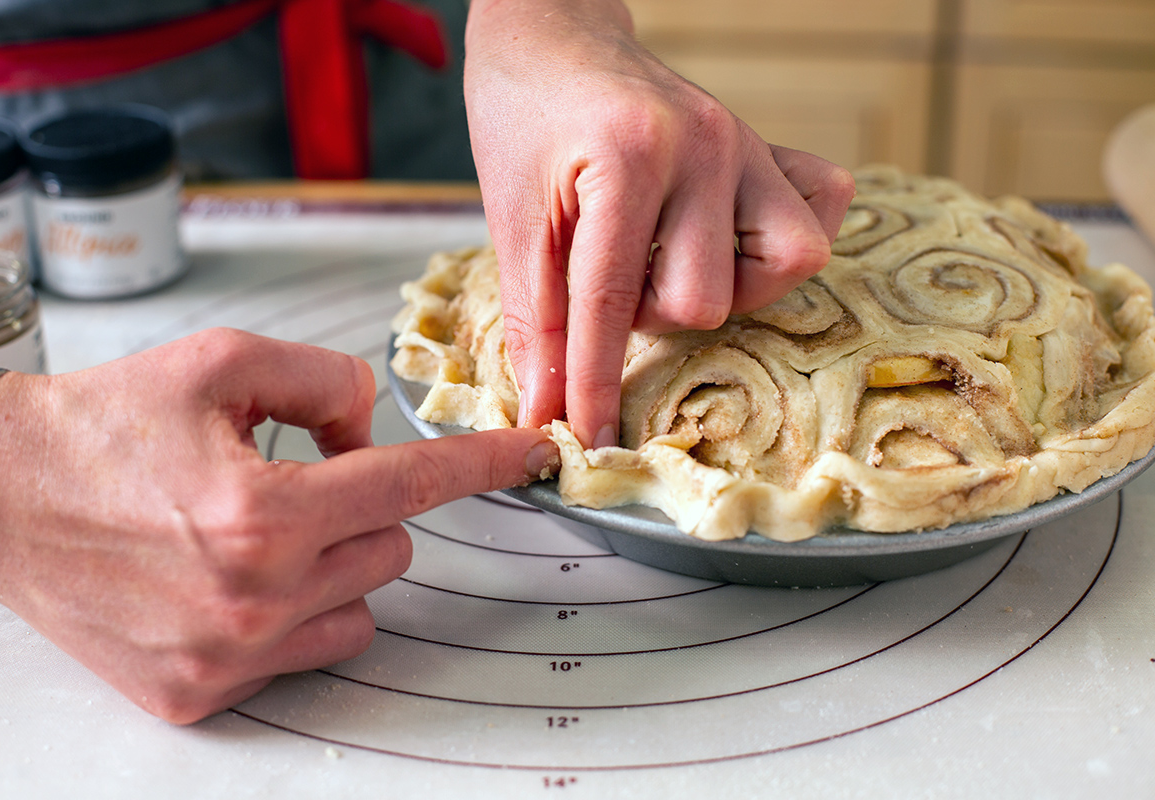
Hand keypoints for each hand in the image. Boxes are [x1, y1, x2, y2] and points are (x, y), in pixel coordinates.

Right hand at [0, 329, 555, 722]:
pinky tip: (231, 579)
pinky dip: (295, 613)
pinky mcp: (199, 694)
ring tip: (256, 532)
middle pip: (393, 549)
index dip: (483, 465)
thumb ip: (326, 379)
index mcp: (261, 512)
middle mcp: (251, 598)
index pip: (411, 485)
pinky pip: (307, 653)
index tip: (533, 456)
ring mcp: (226, 657)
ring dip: (334, 563)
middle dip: (364, 506)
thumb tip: (376, 428)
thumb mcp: (221, 363)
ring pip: (360, 605)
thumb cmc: (103, 424)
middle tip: (296, 480)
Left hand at [465, 0, 855, 446]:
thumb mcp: (512, 219)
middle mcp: (705, 145)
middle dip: (649, 314)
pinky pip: (823, 210)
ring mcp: (747, 143)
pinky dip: (778, 243)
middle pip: (705, 300)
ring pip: (780, 267)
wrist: (554, 35)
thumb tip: (548, 410)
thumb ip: (535, 318)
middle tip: (612, 275)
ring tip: (663, 259)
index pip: (612, 302)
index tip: (585, 440)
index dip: (592, 384)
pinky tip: (723, 237)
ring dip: (713, 286)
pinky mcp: (771, 147)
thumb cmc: (525, 120)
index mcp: (627, 156)